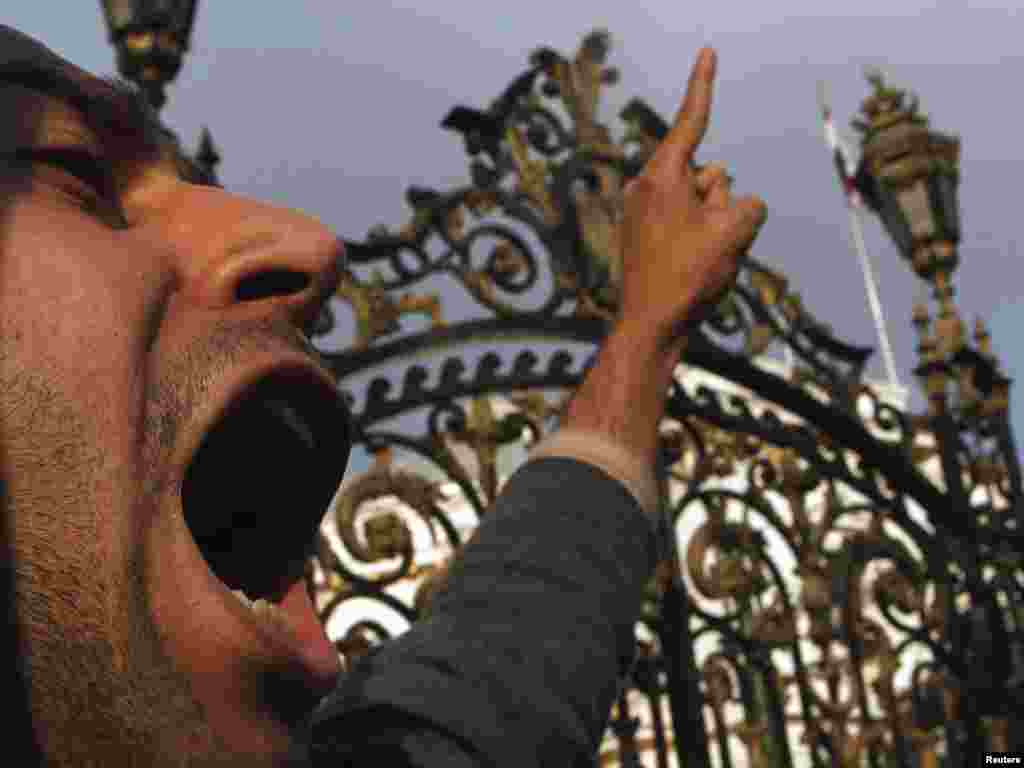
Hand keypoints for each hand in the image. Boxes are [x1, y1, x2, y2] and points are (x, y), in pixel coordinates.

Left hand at [618, 47, 766, 351]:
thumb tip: (731, 200)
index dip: (703, 84)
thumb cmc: (686, 278)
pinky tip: (689, 270)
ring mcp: (641, 211)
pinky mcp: (641, 234)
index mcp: (661, 176)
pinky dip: (697, 239)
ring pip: (700, 203)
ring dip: (712, 224)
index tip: (707, 51)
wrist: (649, 327)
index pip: (691, 120)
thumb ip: (745, 203)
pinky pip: (685, 223)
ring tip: (697, 262)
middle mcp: (645, 187)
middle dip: (721, 201)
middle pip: (708, 176)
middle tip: (706, 245)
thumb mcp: (735, 232)